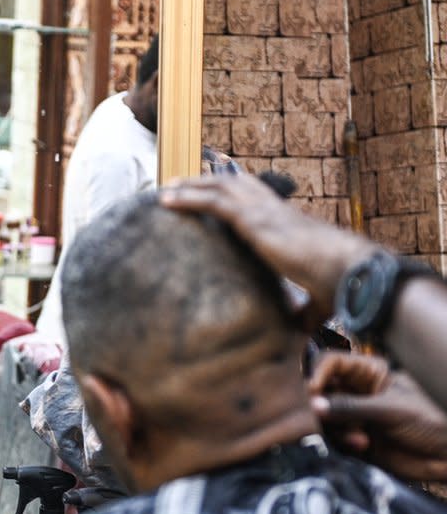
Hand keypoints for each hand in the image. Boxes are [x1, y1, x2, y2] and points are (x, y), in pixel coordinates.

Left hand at [159, 174, 375, 322]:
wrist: (348, 273)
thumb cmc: (338, 286)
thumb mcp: (316, 299)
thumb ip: (304, 311)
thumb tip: (300, 332)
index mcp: (286, 222)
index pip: (256, 199)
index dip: (235, 192)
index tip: (214, 192)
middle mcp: (273, 210)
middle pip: (233, 184)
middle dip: (205, 181)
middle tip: (179, 185)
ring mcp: (263, 211)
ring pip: (219, 188)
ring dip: (190, 186)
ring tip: (165, 191)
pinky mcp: (254, 220)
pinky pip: (213, 203)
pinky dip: (188, 198)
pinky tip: (167, 201)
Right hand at [308, 352, 446, 480]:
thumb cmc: (430, 421)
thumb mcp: (390, 410)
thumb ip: (351, 408)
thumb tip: (314, 406)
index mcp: (367, 373)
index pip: (330, 363)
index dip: (318, 373)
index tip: (313, 390)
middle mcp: (356, 392)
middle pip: (320, 391)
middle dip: (323, 406)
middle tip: (325, 417)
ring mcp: (354, 416)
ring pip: (323, 417)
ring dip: (336, 429)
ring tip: (360, 439)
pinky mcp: (354, 439)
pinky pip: (333, 438)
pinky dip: (343, 443)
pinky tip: (363, 446)